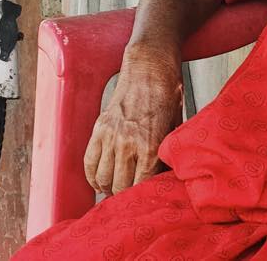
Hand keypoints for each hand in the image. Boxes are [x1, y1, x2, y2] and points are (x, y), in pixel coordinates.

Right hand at [83, 43, 183, 194]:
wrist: (149, 67)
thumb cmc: (167, 95)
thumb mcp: (177, 126)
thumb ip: (168, 153)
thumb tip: (166, 176)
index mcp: (151, 146)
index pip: (141, 186)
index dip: (142, 196)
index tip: (145, 199)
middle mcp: (128, 144)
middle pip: (120, 187)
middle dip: (125, 195)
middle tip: (130, 197)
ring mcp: (111, 136)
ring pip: (102, 178)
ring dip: (108, 187)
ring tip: (115, 190)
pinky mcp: (99, 128)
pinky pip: (89, 161)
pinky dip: (92, 176)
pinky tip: (99, 181)